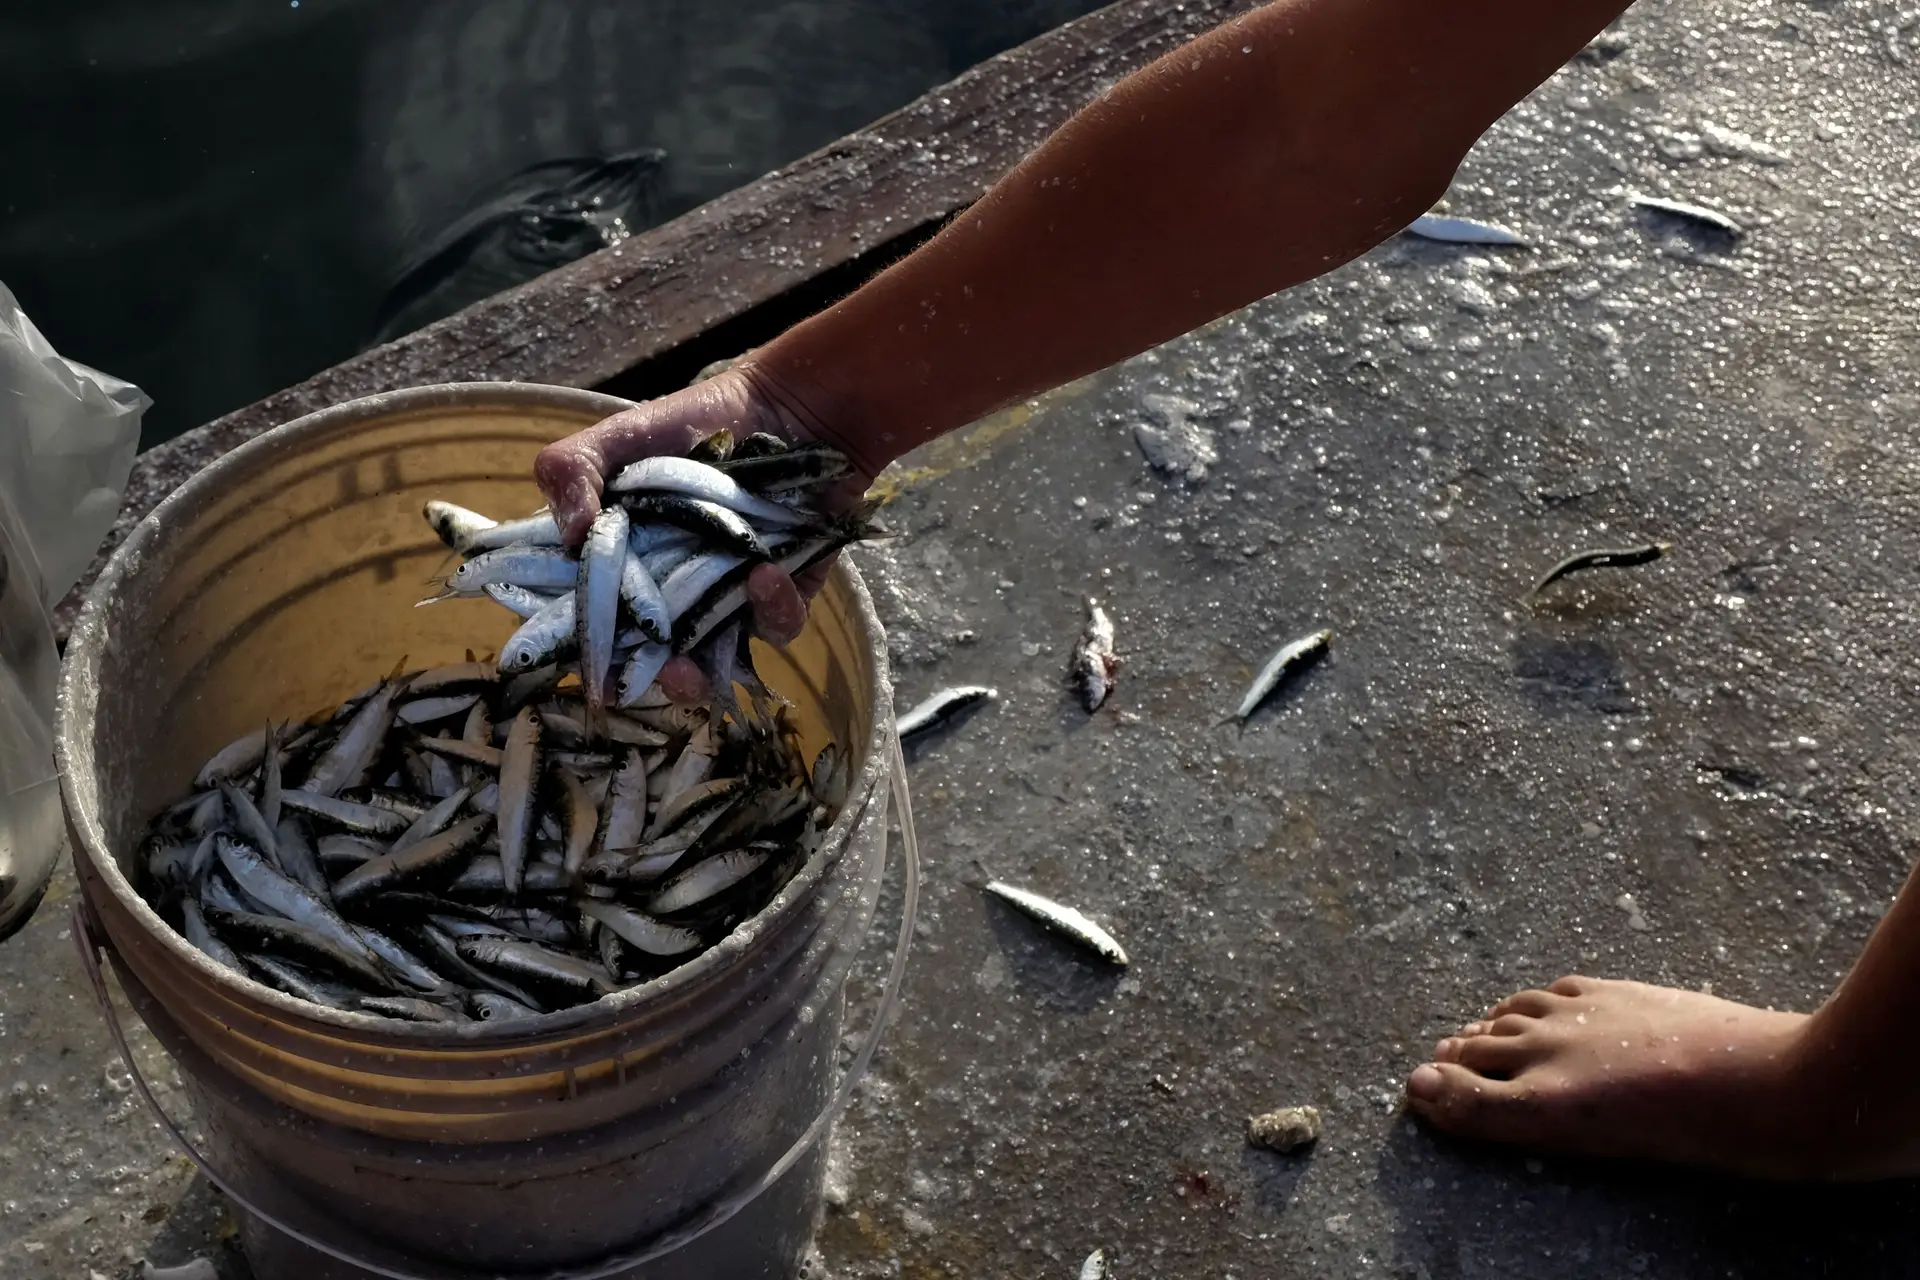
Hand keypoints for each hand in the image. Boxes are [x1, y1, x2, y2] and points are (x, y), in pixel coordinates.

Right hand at [533, 365, 863, 702]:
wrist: (790, 408)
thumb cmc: (697, 423)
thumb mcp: (621, 437)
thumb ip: (573, 469)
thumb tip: (566, 534)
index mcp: (625, 565)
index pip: (595, 621)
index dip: (587, 647)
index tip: (585, 659)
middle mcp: (673, 593)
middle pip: (650, 659)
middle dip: (646, 680)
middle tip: (654, 673)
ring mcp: (728, 599)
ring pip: (713, 664)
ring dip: (700, 674)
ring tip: (691, 663)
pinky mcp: (785, 596)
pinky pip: (779, 626)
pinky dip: (772, 608)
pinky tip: (765, 574)